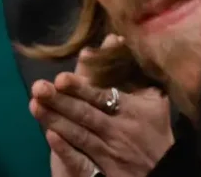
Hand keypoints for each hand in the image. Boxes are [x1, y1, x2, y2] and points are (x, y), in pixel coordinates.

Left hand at [32, 48, 174, 176]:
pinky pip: (83, 163)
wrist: (166, 174)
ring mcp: (112, 155)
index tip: (60, 78)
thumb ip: (130, 71)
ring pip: (80, 135)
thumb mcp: (152, 101)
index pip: (103, 97)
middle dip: (61, 101)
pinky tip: (50, 137)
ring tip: (34, 106)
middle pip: (86, 115)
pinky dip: (67, 150)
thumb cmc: (154, 130)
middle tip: (38, 88)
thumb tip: (114, 37)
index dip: (81, 88)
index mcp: (134, 111)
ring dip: (56, 120)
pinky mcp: (105, 174)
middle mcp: (121, 132)